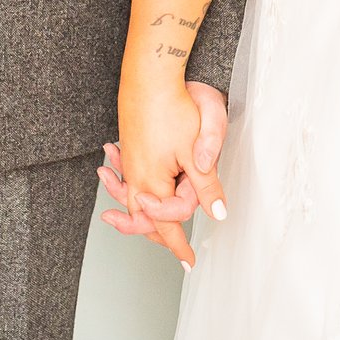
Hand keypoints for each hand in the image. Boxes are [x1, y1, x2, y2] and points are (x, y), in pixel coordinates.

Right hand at [107, 80, 228, 265]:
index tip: (190, 264)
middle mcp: (137, 176)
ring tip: (136, 224)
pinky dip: (124, 187)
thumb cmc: (175, 107)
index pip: (166, 226)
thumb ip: (207, 185)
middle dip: (158, 235)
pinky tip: (121, 180)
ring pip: (133, 199)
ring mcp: (130, 162)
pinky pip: (126, 179)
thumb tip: (218, 215)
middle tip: (174, 252)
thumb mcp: (199, 148)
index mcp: (154, 183)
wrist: (149, 75)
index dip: (179, 247)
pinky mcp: (130, 147)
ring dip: (137, 214)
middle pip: (145, 218)